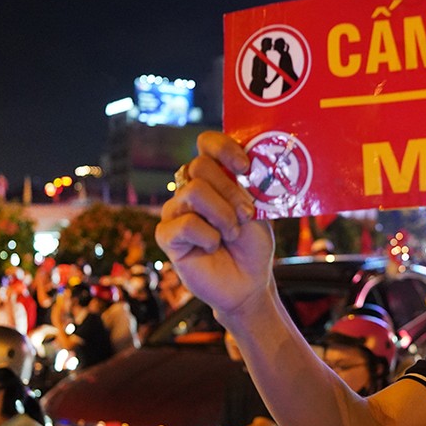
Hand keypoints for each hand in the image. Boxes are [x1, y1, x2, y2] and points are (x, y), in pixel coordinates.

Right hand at [156, 131, 276, 322]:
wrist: (248, 282)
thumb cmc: (252, 245)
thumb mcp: (258, 209)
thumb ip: (248, 185)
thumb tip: (247, 165)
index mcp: (214, 176)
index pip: (207, 144)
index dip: (224, 148)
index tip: (245, 167)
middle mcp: (190, 188)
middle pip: (199, 166)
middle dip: (230, 191)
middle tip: (247, 214)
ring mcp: (175, 210)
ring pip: (193, 191)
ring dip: (222, 215)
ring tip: (232, 234)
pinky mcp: (166, 236)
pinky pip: (184, 223)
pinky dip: (207, 236)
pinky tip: (213, 247)